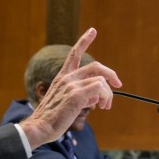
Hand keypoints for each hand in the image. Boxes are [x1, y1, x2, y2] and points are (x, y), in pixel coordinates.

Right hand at [18, 28, 121, 148]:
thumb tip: (96, 98)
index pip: (74, 54)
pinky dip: (105, 96)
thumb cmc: (53, 119)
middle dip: (111, 74)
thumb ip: (82, 95)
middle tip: (118, 84)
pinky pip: (100, 88)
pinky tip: (100, 106)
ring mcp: (71, 85)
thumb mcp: (66, 102)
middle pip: (96, 66)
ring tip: (105, 106)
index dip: (84, 41)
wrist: (40, 127)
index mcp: (62, 77)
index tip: (93, 31)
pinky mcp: (76, 94)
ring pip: (101, 80)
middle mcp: (67, 78)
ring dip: (108, 94)